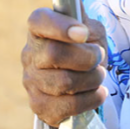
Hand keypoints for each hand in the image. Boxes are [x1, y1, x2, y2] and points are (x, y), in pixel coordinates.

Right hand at [21, 8, 108, 126]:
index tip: (83, 33)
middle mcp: (30, 54)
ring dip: (91, 79)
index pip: (39, 21)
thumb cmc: (84, 46)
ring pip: (63, 83)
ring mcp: (31, 81)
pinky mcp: (39, 105)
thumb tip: (82, 29)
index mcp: (38, 28)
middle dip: (86, 58)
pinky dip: (89, 100)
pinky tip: (97, 93)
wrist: (82, 74)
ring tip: (99, 75)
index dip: (60, 26)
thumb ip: (86, 24)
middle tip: (99, 57)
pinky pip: (66, 107)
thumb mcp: (90, 28)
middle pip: (53, 54)